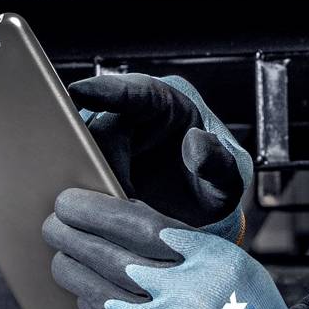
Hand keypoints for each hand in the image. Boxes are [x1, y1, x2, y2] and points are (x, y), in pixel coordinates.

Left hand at [45, 189, 308, 308]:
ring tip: (60, 258)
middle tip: (55, 223)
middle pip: (114, 253)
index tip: (79, 204)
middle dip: (75, 234)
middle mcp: (189, 290)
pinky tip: (85, 299)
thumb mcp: (243, 277)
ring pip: (104, 290)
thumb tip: (144, 227)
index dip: (101, 213)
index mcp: (215, 260)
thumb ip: (197, 252)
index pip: (142, 225)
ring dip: (74, 270)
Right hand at [70, 72, 251, 238]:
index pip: (135, 91)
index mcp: (166, 105)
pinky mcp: (98, 168)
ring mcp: (111, 144)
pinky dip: (90, 194)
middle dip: (104, 163)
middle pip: (102, 130)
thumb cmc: (213, 189)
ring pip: (86, 155)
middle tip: (125, 195)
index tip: (81, 91)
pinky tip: (103, 212)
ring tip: (121, 207)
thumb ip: (219, 161)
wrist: (201, 218)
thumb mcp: (227, 181)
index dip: (107, 90)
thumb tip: (196, 141)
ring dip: (95, 182)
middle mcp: (132, 118)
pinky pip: (83, 176)